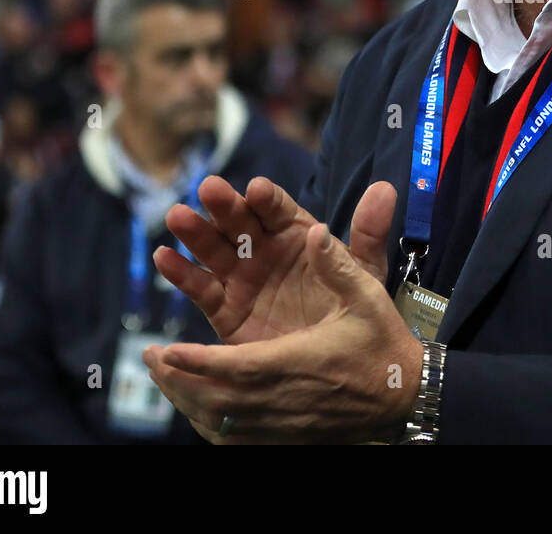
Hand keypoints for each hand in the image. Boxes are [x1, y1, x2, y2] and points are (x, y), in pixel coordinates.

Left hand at [143, 221, 422, 443]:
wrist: (404, 394)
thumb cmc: (384, 341)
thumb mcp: (368, 296)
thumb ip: (340, 264)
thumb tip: (316, 230)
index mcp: (300, 360)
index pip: (238, 366)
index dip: (199, 361)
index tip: (168, 349)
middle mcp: (286, 395)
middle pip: (218, 398)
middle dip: (179, 379)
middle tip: (151, 357)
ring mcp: (284, 420)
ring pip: (222, 419)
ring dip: (187, 399)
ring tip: (164, 375)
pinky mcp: (285, 433)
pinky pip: (235, 435)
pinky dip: (208, 422)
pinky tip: (195, 405)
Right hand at [152, 175, 396, 343]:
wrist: (337, 362)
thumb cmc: (351, 307)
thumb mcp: (364, 272)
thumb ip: (369, 232)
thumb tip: (386, 189)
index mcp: (298, 235)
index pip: (280, 210)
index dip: (268, 199)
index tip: (258, 189)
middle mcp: (266, 250)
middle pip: (241, 222)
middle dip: (225, 205)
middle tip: (209, 189)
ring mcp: (242, 277)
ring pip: (215, 249)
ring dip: (195, 232)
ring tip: (178, 217)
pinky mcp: (224, 308)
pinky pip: (200, 288)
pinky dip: (181, 273)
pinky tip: (165, 257)